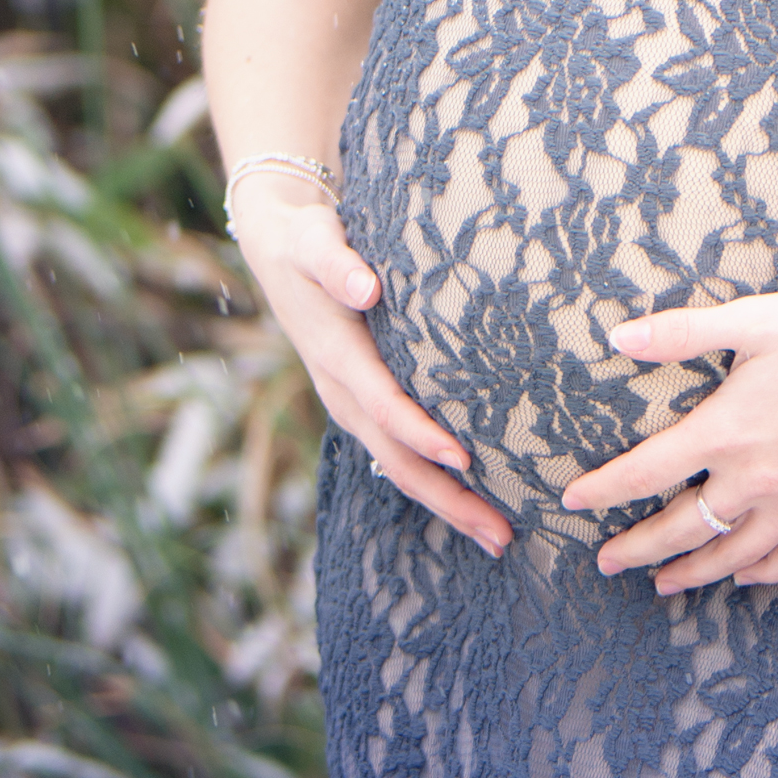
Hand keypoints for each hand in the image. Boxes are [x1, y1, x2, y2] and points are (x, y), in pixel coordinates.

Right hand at [226, 172, 512, 559]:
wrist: (276, 247)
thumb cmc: (306, 240)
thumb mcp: (314, 239)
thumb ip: (337, 262)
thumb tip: (365, 285)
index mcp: (336, 356)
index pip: (382, 404)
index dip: (419, 433)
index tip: (462, 458)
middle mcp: (342, 392)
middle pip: (395, 458)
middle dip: (446, 498)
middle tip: (500, 534)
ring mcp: (351, 404)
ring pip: (398, 466)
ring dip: (446, 504)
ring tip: (499, 537)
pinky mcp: (363, 403)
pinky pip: (398, 453)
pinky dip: (434, 482)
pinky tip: (473, 499)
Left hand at [561, 284, 777, 597]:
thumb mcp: (755, 319)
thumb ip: (682, 333)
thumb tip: (617, 337)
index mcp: (727, 430)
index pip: (647, 472)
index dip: (604, 491)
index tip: (572, 504)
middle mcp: (755, 479)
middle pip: (680, 529)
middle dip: (636, 549)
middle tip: (605, 562)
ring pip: (729, 556)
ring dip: (689, 574)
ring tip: (660, 585)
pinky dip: (755, 573)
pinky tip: (741, 576)